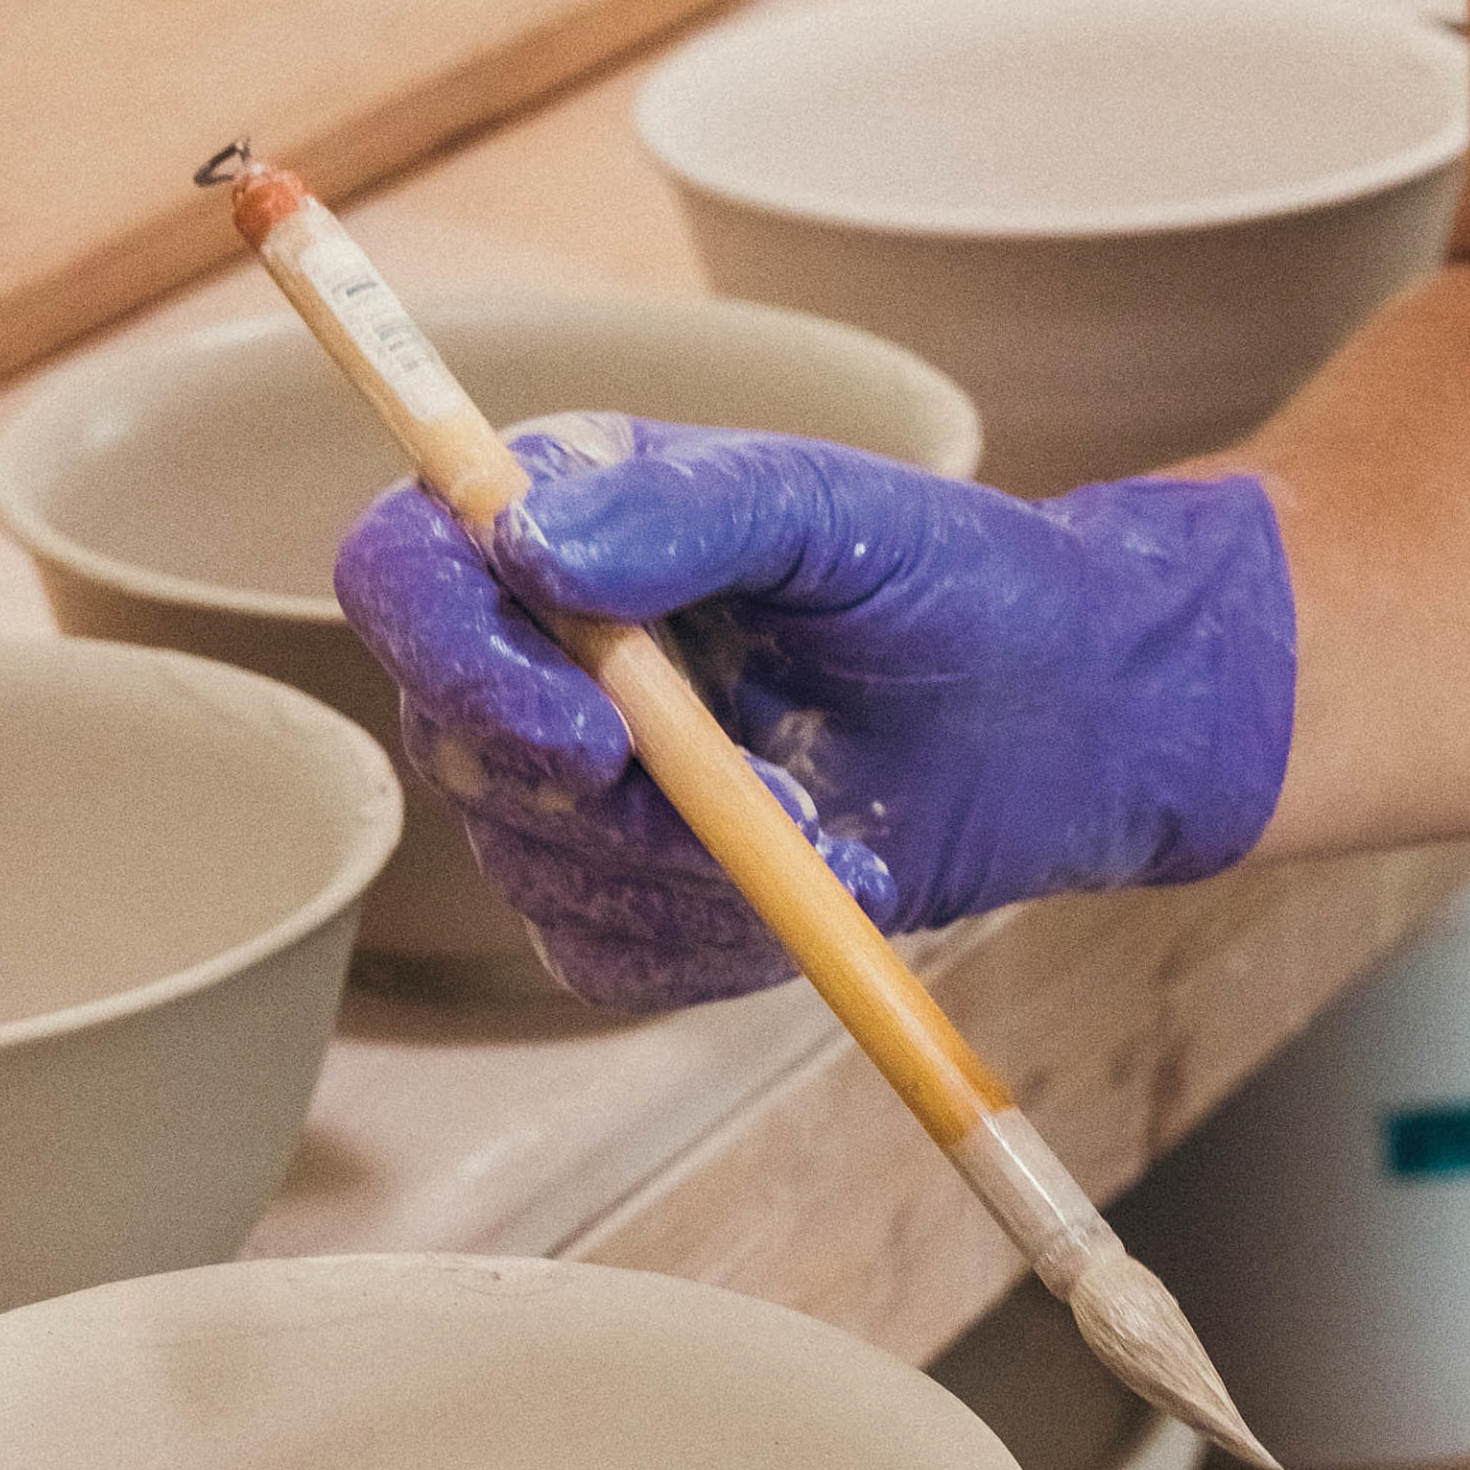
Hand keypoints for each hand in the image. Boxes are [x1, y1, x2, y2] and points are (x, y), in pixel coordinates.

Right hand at [334, 422, 1297, 1011]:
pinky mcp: (629, 901)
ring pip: (531, 867)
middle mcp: (541, 652)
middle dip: (610, 795)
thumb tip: (528, 541)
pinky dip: (712, 944)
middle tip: (762, 798)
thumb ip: (685, 512)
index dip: (451, 653)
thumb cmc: (961, 590)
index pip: (401, 572)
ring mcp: (576, 788)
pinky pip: (604, 957)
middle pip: (450, 741)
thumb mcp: (839, 515)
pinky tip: (814, 891)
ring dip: (688, 875)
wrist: (1068, 725)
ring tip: (828, 833)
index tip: (586, 726)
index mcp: (566, 523)